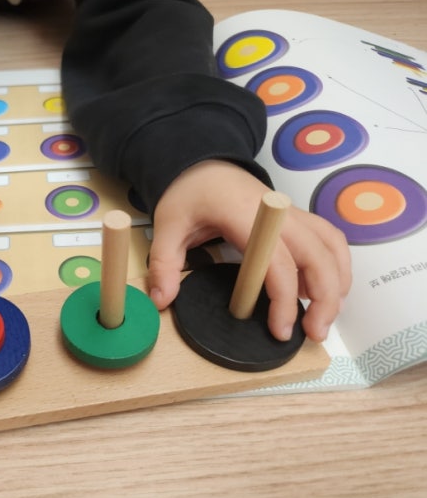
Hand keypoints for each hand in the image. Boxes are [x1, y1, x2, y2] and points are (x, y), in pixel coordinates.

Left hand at [147, 160, 350, 341]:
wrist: (203, 164)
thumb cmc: (189, 193)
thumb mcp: (167, 225)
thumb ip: (164, 263)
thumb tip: (161, 300)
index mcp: (244, 215)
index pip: (277, 262)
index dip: (284, 299)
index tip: (280, 330)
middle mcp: (277, 212)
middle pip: (318, 256)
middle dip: (324, 298)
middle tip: (314, 334)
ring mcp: (292, 213)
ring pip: (331, 247)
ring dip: (336, 283)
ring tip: (323, 318)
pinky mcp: (297, 217)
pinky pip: (329, 240)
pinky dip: (335, 265)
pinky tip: (322, 290)